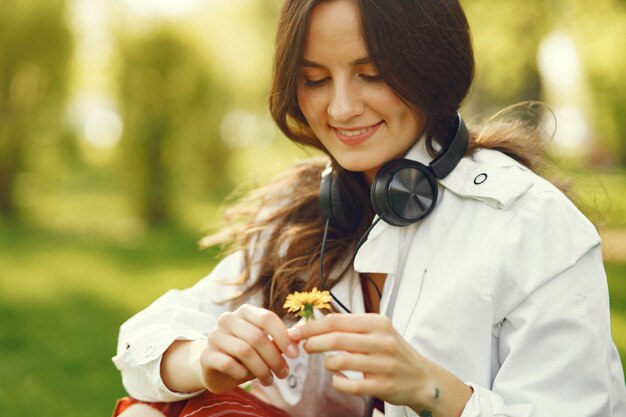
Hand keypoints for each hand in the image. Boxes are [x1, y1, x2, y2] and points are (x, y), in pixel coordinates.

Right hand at [200, 304, 299, 393]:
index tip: (295, 355)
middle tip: (284, 373)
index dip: (283, 336)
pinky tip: (247, 378)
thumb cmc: (246, 354)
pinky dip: (242, 373)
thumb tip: (299, 336)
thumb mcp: (265, 345)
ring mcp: (214, 336)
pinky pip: (228, 364)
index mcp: (244, 311)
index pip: (267, 318)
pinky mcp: (206, 355)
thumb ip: (281, 339)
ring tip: (269, 380)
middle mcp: (227, 319)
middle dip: (274, 358)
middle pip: (257, 336)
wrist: (216, 368)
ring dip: (261, 369)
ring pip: (244, 351)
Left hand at [288, 313, 470, 413]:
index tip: (296, 330)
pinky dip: (338, 382)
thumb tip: (314, 323)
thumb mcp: (377, 331)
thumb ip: (350, 326)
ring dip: (326, 363)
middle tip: (303, 346)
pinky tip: (337, 379)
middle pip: (336, 339)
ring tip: (326, 364)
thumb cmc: (392, 352)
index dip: (312, 326)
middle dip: (313, 342)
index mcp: (378, 323)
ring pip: (341, 362)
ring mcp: (384, 364)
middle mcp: (382, 341)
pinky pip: (350, 385)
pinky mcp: (383, 386)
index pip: (337, 320)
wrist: (423, 377)